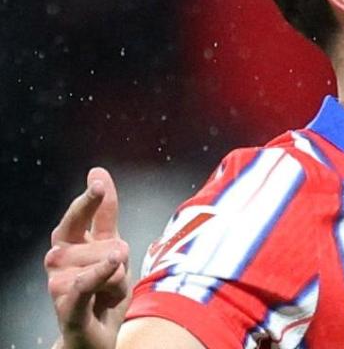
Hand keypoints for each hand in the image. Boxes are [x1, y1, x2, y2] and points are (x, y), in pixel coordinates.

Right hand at [45, 168, 130, 348]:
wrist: (95, 337)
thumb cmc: (102, 292)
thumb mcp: (112, 250)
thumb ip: (105, 214)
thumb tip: (97, 172)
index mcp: (70, 243)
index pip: (83, 215)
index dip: (92, 198)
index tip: (98, 179)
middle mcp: (58, 259)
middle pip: (109, 242)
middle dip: (123, 259)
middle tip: (114, 277)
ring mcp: (60, 281)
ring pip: (110, 264)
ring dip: (120, 281)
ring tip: (108, 295)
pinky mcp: (68, 304)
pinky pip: (88, 282)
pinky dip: (100, 274)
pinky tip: (111, 263)